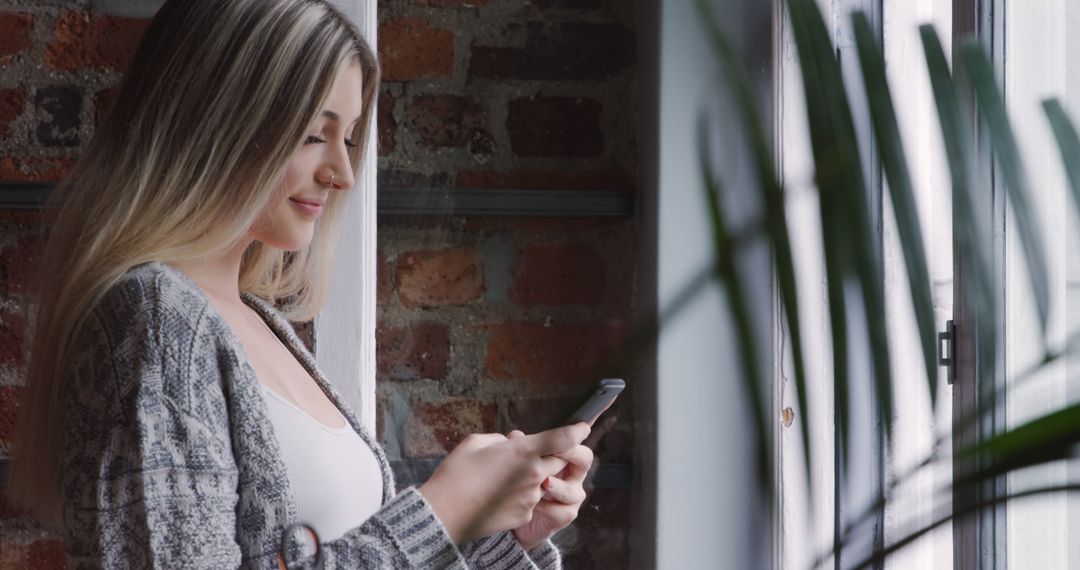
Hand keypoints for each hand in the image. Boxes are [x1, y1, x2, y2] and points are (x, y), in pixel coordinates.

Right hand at [418, 423, 589, 543]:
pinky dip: (522, 496)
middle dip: (554, 455)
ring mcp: (531, 497)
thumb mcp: (476, 442)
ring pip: (544, 482)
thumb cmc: (456, 473)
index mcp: (523, 452)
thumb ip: (499, 440)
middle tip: (536, 452)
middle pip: (560, 461)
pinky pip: (531, 501)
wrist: (445, 512)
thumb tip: (509, 444)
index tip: (583, 427)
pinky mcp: (524, 515)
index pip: (563, 438)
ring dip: (535, 477)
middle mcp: (534, 474)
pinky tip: (500, 495)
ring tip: (508, 477)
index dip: (577, 431)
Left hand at [508, 425, 594, 550]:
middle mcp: (573, 475)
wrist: (519, 512)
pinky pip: (562, 511)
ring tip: (544, 483)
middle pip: (585, 459)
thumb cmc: (525, 481)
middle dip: (571, 454)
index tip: (562, 431)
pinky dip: (547, 507)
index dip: (574, 433)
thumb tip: (515, 436)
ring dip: (557, 486)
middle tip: (556, 453)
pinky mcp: (565, 515)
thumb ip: (521, 447)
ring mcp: (572, 496)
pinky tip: (534, 505)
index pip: (576, 440)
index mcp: (565, 457)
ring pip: (574, 490)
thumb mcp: (523, 462)